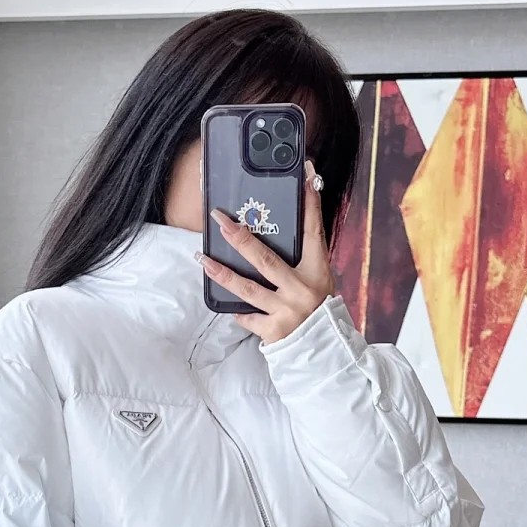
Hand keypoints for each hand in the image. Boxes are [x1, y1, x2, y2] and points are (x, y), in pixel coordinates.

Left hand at [197, 162, 335, 345]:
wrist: (325, 352)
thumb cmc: (319, 311)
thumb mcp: (319, 281)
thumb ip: (301, 261)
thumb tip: (273, 232)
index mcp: (318, 271)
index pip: (313, 230)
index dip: (310, 202)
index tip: (305, 174)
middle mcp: (302, 289)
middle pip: (265, 258)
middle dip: (239, 237)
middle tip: (219, 220)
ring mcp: (286, 311)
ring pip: (246, 288)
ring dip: (220, 272)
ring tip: (201, 258)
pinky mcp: (274, 330)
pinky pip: (247, 317)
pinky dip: (238, 312)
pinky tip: (230, 307)